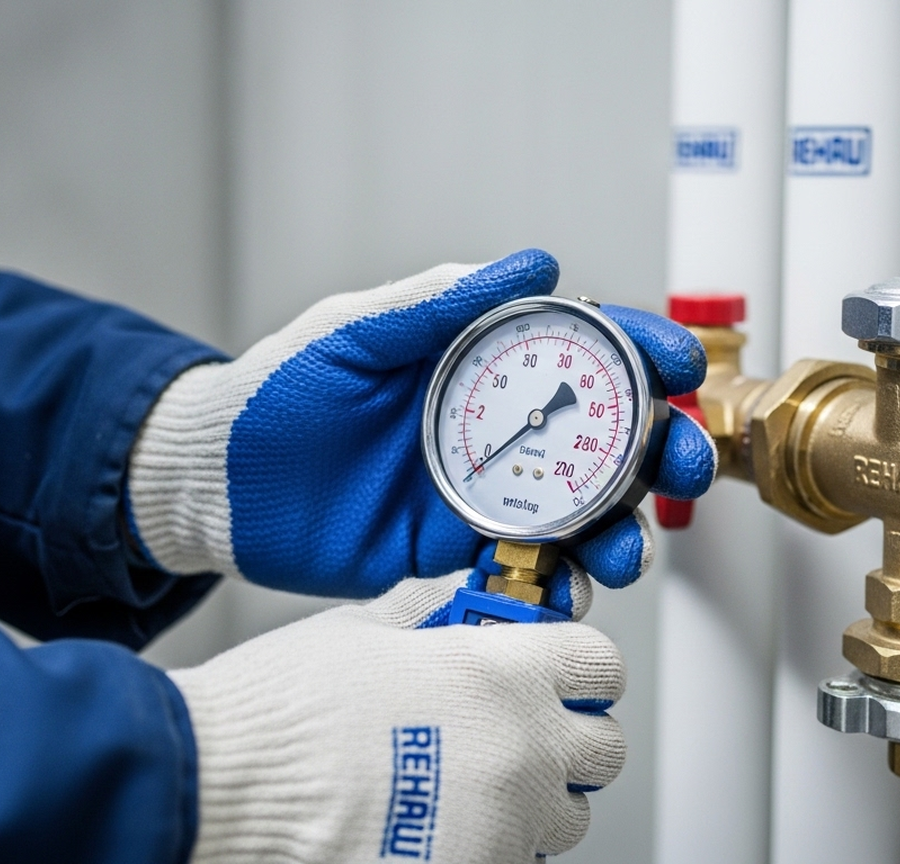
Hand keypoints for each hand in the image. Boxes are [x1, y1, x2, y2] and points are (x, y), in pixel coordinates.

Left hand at [124, 249, 715, 596]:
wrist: (215, 487)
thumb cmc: (275, 394)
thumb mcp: (353, 334)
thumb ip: (438, 304)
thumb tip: (537, 265)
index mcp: (476, 362)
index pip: (578, 349)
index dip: (640, 351)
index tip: (681, 363)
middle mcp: (494, 426)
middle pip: (606, 435)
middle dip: (662, 449)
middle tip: (683, 462)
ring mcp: (482, 491)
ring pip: (584, 510)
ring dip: (623, 528)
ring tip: (623, 550)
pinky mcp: (458, 550)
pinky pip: (532, 565)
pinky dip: (565, 580)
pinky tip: (573, 587)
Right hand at [167, 570, 623, 862]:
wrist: (217, 788)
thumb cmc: (280, 711)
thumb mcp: (362, 633)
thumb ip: (428, 616)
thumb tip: (452, 602)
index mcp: (501, 674)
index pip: (600, 664)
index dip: (579, 666)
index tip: (559, 671)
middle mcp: (519, 752)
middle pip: (602, 750)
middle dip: (568, 738)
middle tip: (517, 731)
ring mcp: (501, 828)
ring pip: (566, 819)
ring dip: (534, 802)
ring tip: (470, 788)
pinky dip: (490, 847)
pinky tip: (436, 827)